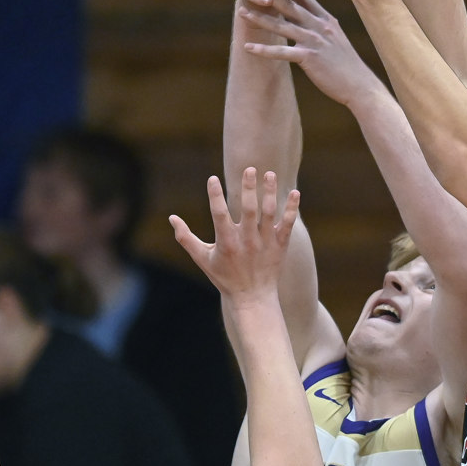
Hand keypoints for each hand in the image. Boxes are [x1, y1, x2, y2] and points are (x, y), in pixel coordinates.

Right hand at [170, 168, 299, 300]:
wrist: (252, 298)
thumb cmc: (225, 277)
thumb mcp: (202, 259)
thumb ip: (186, 238)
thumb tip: (171, 218)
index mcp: (226, 242)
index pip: (219, 214)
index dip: (215, 196)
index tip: (212, 178)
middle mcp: (247, 241)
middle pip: (249, 209)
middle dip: (249, 188)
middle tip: (250, 168)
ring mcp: (265, 242)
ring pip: (269, 213)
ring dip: (270, 192)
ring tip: (270, 174)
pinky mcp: (280, 245)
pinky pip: (288, 224)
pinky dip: (292, 209)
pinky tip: (295, 193)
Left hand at [239, 0, 379, 107]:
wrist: (359, 85)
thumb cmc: (347, 64)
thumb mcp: (336, 38)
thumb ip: (323, 24)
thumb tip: (312, 15)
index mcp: (326, 19)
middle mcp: (319, 26)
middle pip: (290, 5)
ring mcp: (314, 41)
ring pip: (282, 26)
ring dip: (260, 19)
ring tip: (242, 12)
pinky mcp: (309, 58)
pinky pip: (281, 52)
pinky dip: (264, 50)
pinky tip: (248, 48)